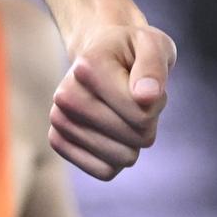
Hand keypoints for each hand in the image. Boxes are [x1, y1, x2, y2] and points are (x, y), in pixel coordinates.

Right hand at [48, 20, 176, 180]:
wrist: (102, 53)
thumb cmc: (133, 49)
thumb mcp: (154, 45)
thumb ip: (154, 68)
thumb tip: (147, 97)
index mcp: (88, 67)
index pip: (141, 114)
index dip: (158, 102)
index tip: (149, 83)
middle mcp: (66, 96)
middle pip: (134, 137)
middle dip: (148, 120)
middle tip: (137, 96)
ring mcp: (59, 120)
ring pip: (121, 159)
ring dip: (134, 138)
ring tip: (125, 110)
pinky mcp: (58, 141)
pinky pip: (104, 171)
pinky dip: (118, 157)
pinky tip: (113, 132)